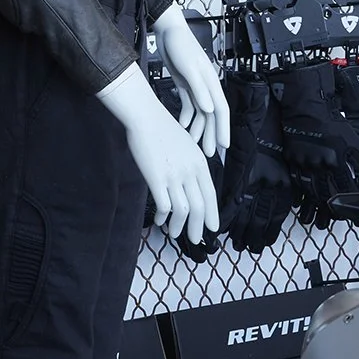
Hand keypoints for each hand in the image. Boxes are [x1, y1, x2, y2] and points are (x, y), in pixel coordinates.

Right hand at [96, 63, 218, 247]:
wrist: (146, 118)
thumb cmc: (162, 130)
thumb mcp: (186, 146)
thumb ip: (191, 165)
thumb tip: (191, 184)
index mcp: (200, 162)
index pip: (211, 194)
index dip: (212, 214)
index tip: (212, 228)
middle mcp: (190, 170)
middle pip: (200, 206)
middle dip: (199, 227)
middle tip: (196, 241)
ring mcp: (174, 175)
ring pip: (183, 210)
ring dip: (180, 226)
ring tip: (174, 234)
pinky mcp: (157, 179)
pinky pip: (165, 206)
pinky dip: (164, 216)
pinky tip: (160, 220)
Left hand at [152, 5, 230, 159]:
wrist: (169, 31)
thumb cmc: (180, 46)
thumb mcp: (188, 68)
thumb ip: (199, 89)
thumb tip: (210, 109)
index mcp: (210, 83)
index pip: (221, 110)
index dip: (223, 129)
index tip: (224, 146)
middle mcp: (206, 87)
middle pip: (211, 115)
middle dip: (211, 135)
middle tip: (210, 153)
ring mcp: (196, 86)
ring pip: (200, 113)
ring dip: (197, 128)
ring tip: (193, 144)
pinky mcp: (185, 84)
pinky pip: (188, 105)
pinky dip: (186, 116)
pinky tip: (181, 126)